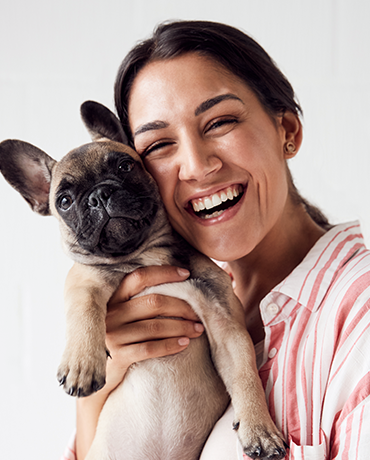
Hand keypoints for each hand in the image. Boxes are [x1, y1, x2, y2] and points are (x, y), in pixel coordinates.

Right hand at [76, 265, 203, 459]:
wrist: (97, 376)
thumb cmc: (119, 339)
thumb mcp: (122, 315)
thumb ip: (139, 300)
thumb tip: (177, 282)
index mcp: (112, 298)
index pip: (139, 277)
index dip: (164, 273)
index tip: (186, 274)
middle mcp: (110, 314)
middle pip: (153, 302)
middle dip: (181, 306)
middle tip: (198, 313)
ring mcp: (112, 335)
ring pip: (155, 326)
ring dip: (181, 327)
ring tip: (197, 329)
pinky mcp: (117, 356)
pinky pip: (150, 348)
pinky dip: (171, 345)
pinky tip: (185, 344)